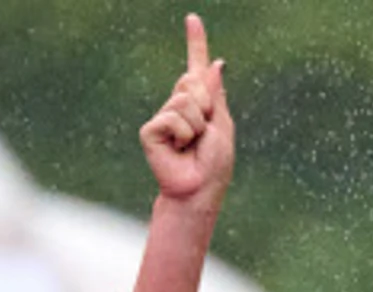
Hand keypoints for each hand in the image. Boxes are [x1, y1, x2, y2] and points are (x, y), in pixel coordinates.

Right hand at [141, 14, 231, 207]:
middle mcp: (178, 107)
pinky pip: (172, 118)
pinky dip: (183, 134)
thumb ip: (215, 93)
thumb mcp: (222, 123)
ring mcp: (163, 118)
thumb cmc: (214, 164)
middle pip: (191, 81)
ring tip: (191, 145)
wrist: (199, 190)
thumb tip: (215, 63)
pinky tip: (179, 149)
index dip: (195, 43)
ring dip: (196, 124)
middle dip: (205, 105)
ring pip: (184, 101)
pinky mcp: (151, 131)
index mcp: (199, 104)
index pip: (195, 67)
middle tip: (202, 133)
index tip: (193, 19)